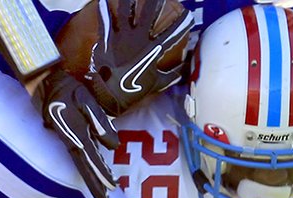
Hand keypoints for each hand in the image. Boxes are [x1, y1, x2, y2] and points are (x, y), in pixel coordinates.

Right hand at [41, 68, 117, 197]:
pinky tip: (96, 174)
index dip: (101, 176)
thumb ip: (99, 121)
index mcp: (77, 136)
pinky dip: (89, 168)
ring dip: (93, 181)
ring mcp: (69, 141)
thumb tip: (114, 145)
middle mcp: (72, 143)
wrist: (45, 83)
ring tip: (103, 196)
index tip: (111, 190)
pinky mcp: (69, 138)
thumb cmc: (66, 89)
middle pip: (85, 170)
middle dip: (95, 188)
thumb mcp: (85, 99)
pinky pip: (81, 158)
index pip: (92, 161)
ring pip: (83, 166)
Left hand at [85, 0, 193, 115]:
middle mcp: (139, 38)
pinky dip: (104, 9)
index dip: (182, 23)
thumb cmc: (135, 90)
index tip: (188, 15)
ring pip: (126, 10)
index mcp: (153, 49)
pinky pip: (106, 20)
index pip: (173, 33)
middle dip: (155, 0)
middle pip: (149, 12)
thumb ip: (172, 75)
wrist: (110, 94)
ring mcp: (122, 37)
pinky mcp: (107, 39)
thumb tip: (184, 71)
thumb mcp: (157, 83)